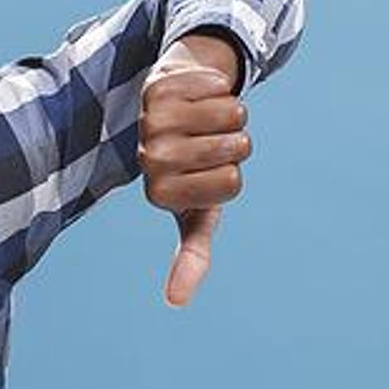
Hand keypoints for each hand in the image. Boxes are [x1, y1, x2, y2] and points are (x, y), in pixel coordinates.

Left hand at [138, 31, 248, 306]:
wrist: (169, 108)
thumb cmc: (189, 165)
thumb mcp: (194, 212)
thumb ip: (191, 255)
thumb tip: (175, 302)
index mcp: (160, 193)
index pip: (232, 185)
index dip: (233, 175)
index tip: (208, 173)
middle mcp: (151, 160)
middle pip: (237, 148)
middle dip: (237, 142)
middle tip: (209, 140)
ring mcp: (152, 121)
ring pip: (232, 114)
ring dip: (230, 112)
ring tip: (205, 116)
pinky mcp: (158, 85)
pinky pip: (219, 86)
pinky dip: (218, 88)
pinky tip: (196, 92)